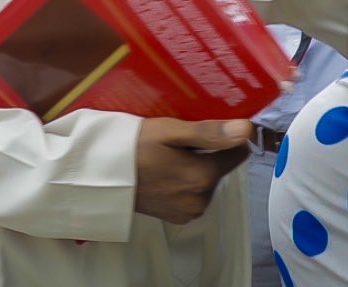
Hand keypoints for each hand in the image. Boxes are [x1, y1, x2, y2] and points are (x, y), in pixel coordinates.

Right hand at [134, 118, 250, 224]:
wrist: (101, 175)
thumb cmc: (133, 147)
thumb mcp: (170, 130)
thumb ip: (210, 132)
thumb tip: (246, 130)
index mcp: (203, 175)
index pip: (237, 154)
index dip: (225, 139)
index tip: (203, 131)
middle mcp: (201, 198)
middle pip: (219, 168)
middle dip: (205, 155)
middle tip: (176, 144)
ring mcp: (189, 211)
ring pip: (206, 182)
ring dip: (194, 170)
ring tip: (167, 158)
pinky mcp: (177, 217)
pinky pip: (192, 196)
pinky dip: (183, 184)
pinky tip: (164, 174)